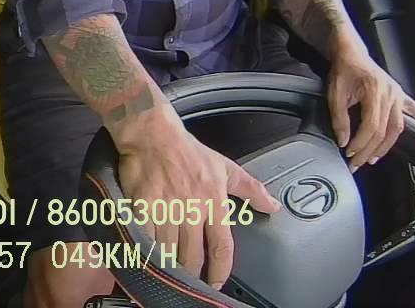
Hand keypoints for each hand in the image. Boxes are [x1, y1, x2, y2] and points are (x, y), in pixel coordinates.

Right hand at [116, 110, 280, 289]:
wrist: (152, 133)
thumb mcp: (224, 167)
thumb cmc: (187, 151)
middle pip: (192, 255)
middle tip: (190, 277)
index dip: (220, 270)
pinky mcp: (141, 205)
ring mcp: (165, 208)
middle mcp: (190, 209)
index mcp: (213, 202)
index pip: (221, 247)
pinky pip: (145, 238)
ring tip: (168, 269)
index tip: (216, 281)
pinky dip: (146, 249)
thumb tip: (273, 206)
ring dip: (168, 263)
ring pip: (168, 251)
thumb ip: (251, 190)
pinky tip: (146, 255)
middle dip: (192, 271)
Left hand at [327, 46, 414, 169]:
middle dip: (370, 150)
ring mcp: (398, 95)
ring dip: (386, 145)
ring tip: (373, 157)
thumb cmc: (344, 69)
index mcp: (375, 91)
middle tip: (357, 162)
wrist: (351, 53)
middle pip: (385, 131)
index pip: (372, 126)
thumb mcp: (335, 93)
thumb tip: (343, 140)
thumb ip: (339, 118)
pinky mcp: (401, 95)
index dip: (361, 143)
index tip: (349, 152)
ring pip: (398, 127)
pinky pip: (413, 112)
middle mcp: (391, 94)